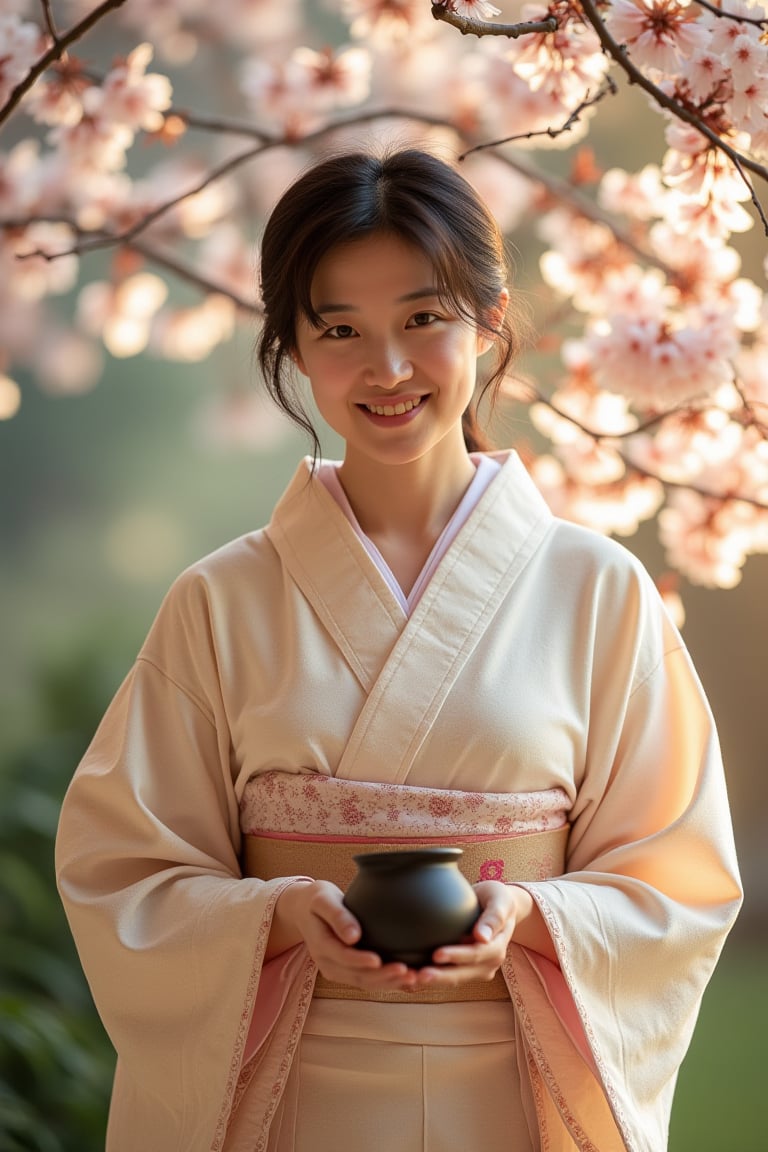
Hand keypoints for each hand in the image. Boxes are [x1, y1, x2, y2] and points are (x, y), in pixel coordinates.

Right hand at [272, 879, 425, 991]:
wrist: (306, 910)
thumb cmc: (317, 900)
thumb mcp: (323, 900)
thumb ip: (337, 916)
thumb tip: (353, 936)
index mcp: (321, 946)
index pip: (343, 956)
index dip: (361, 960)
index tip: (379, 960)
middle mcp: (328, 963)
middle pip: (357, 976)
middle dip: (383, 977)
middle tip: (408, 972)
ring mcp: (338, 970)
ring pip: (365, 982)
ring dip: (389, 983)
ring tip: (413, 978)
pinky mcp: (347, 971)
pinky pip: (369, 980)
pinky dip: (388, 982)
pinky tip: (408, 981)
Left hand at [407, 880, 533, 989]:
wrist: (496, 907)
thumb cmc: (497, 898)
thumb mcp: (500, 900)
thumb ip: (494, 916)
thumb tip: (482, 937)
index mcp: (497, 947)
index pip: (476, 954)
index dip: (457, 955)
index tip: (437, 954)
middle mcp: (488, 964)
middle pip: (462, 973)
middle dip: (440, 976)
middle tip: (418, 975)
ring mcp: (476, 970)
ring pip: (453, 980)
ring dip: (433, 982)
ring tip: (411, 981)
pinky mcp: (464, 971)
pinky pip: (446, 977)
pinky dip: (430, 981)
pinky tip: (411, 981)